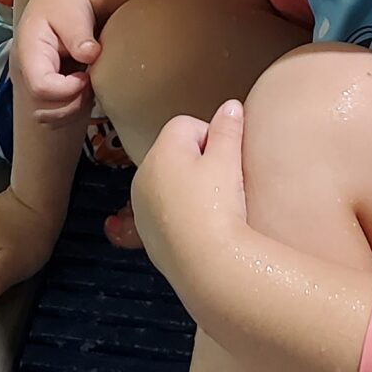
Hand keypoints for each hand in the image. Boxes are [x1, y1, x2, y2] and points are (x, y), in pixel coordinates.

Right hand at [11, 0, 103, 125]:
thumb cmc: (66, 1)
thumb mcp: (72, 10)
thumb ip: (79, 34)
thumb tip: (91, 54)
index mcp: (29, 53)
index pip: (41, 88)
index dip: (68, 91)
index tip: (87, 76)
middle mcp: (25, 73)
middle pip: (42, 111)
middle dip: (72, 105)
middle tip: (92, 83)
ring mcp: (32, 84)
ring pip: (48, 119)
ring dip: (73, 110)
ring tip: (89, 86)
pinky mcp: (43, 90)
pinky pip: (54, 115)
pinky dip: (72, 110)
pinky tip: (85, 89)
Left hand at [130, 99, 247, 293]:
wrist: (207, 266)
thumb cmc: (218, 206)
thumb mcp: (229, 161)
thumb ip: (228, 128)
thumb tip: (230, 106)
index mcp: (161, 151)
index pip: (186, 124)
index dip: (212, 138)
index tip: (226, 162)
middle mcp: (143, 174)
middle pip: (175, 153)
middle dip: (199, 162)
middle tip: (223, 184)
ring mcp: (141, 206)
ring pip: (169, 182)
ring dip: (189, 187)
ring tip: (213, 208)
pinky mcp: (146, 233)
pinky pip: (165, 210)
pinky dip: (180, 212)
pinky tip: (200, 226)